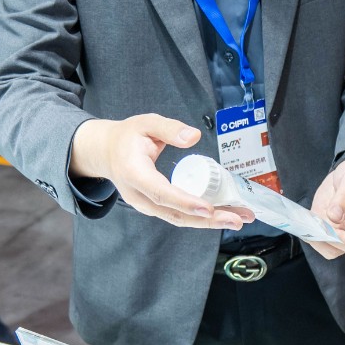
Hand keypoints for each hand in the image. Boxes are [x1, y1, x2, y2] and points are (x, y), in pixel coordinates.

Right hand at [70, 115, 252, 229]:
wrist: (106, 152)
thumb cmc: (126, 137)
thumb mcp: (146, 123)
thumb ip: (169, 128)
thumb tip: (194, 136)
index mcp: (134, 173)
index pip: (161, 193)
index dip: (185, 202)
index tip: (208, 208)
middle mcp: (138, 195)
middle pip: (174, 214)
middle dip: (208, 220)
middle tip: (237, 219)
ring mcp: (145, 205)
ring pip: (178, 219)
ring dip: (209, 222)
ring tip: (238, 219)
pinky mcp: (153, 207)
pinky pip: (177, 215)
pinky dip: (200, 218)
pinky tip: (221, 214)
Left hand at [308, 155, 344, 258]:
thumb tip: (334, 216)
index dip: (339, 239)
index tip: (327, 225)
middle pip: (337, 250)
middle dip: (322, 241)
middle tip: (312, 224)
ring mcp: (338, 228)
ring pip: (324, 247)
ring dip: (313, 238)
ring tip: (307, 221)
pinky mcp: (326, 224)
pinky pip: (316, 236)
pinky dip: (307, 231)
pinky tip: (303, 218)